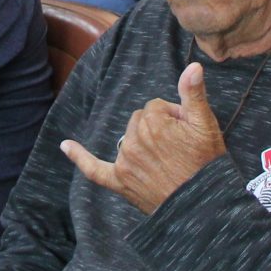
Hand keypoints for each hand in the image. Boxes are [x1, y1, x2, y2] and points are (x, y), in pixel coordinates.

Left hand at [61, 62, 228, 214]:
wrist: (201, 205)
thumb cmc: (205, 163)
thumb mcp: (205, 125)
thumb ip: (194, 93)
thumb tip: (193, 66)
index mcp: (152, 122)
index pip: (157, 107)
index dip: (174, 117)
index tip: (187, 132)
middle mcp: (133, 140)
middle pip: (141, 120)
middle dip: (158, 128)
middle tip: (179, 148)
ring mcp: (124, 162)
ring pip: (128, 138)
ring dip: (142, 142)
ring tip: (166, 160)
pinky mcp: (119, 181)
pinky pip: (94, 169)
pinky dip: (79, 157)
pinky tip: (65, 145)